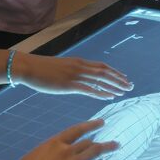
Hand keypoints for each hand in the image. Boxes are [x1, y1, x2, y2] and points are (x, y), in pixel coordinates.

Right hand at [6, 119, 116, 159]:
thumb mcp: (34, 157)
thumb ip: (46, 153)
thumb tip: (50, 153)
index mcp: (55, 143)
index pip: (77, 130)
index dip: (91, 125)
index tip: (101, 122)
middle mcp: (66, 151)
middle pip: (89, 142)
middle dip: (103, 142)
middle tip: (114, 142)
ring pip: (96, 152)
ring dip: (108, 148)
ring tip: (116, 147)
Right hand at [15, 53, 133, 99]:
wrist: (28, 67)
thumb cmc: (41, 69)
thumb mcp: (60, 68)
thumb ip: (71, 71)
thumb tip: (78, 77)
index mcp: (78, 62)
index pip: (101, 66)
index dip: (114, 72)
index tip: (124, 78)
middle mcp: (79, 66)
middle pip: (105, 72)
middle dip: (119, 79)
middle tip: (130, 85)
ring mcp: (74, 75)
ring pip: (100, 80)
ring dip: (114, 86)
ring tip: (124, 91)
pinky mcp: (68, 84)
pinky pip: (89, 89)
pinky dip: (102, 93)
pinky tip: (110, 97)